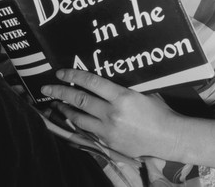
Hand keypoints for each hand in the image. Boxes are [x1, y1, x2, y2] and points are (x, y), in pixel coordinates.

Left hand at [41, 69, 180, 158]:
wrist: (167, 136)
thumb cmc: (158, 110)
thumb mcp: (143, 91)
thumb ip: (124, 86)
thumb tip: (107, 77)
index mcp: (122, 96)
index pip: (92, 82)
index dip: (74, 75)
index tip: (61, 72)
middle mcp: (112, 113)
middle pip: (80, 100)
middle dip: (61, 93)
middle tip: (47, 88)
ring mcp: (108, 130)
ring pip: (79, 118)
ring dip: (65, 110)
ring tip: (55, 104)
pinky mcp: (108, 142)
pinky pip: (88, 131)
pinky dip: (77, 123)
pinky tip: (72, 119)